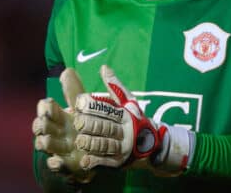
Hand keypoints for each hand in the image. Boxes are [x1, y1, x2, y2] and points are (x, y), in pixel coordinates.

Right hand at [32, 68, 93, 182]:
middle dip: (40, 124)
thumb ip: (75, 90)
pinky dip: (55, 164)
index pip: (45, 108)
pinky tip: (57, 161)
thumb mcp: (84, 106)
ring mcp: (58, 148)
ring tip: (47, 141)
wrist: (97, 153)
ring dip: (44, 142)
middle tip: (45, 122)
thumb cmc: (87, 125)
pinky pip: (55, 165)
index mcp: (60, 115)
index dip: (44, 107)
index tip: (49, 105)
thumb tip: (67, 70)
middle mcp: (55, 131)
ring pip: (44, 144)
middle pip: (40, 126)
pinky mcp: (65, 164)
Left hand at [73, 65, 193, 174]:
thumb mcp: (128, 101)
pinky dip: (96, 161)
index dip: (94, 106)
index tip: (79, 103)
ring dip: (93, 144)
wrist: (153, 144)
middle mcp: (126, 131)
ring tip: (79, 141)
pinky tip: (85, 161)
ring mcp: (124, 148)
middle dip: (92, 125)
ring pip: (106, 145)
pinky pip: (107, 161)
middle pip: (107, 127)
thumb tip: (103, 67)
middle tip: (77, 123)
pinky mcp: (120, 162)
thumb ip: (114, 86)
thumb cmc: (135, 119)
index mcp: (126, 115)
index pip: (109, 109)